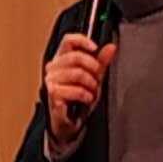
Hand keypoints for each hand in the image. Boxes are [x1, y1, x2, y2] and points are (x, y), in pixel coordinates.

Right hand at [42, 31, 117, 147]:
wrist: (69, 120)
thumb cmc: (78, 98)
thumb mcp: (94, 77)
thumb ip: (101, 62)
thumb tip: (111, 47)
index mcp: (61, 59)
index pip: (68, 41)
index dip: (82, 41)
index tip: (94, 48)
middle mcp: (53, 67)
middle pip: (76, 56)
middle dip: (92, 68)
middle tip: (96, 79)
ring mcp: (51, 80)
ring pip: (77, 73)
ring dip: (90, 85)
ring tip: (91, 91)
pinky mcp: (53, 93)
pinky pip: (75, 89)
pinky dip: (85, 95)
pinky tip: (86, 99)